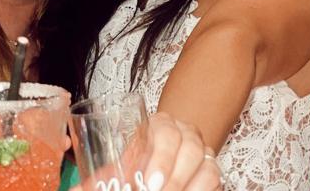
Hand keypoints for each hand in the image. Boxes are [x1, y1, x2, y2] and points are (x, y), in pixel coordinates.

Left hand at [70, 112, 222, 190]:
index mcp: (158, 125)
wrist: (162, 158)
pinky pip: (214, 178)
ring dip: (188, 186)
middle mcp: (183, 132)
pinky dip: (202, 190)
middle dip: (174, 178)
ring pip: (206, 165)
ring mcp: (201, 150)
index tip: (148, 183)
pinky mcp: (211, 168)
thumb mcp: (117, 165)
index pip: (165, 131)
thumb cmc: (136, 161)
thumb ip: (96, 179)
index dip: (160, 157)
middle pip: (189, 147)